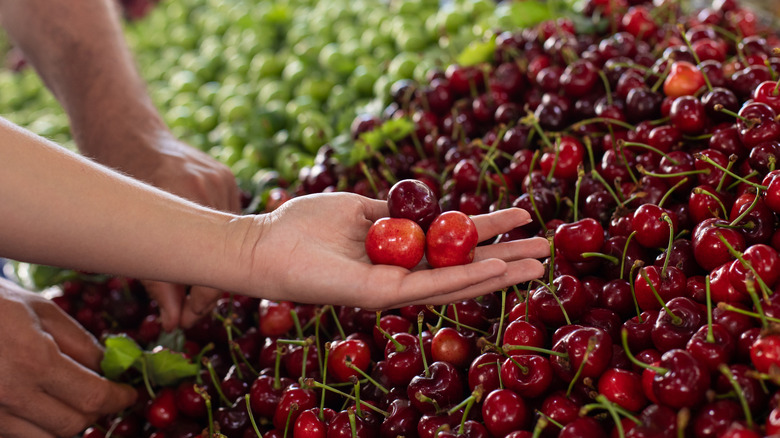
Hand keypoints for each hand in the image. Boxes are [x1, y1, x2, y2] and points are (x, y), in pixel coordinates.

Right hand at [0, 278, 136, 437]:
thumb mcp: (40, 310)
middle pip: (72, 425)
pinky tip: (40, 403)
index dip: (119, 399)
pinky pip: (17, 435)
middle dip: (96, 412)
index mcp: (33, 363)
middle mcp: (9, 395)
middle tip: (105, 394)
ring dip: (66, 423)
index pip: (93, 398)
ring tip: (71, 399)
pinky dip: (36, 425)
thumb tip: (110, 367)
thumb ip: (79, 342)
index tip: (129, 393)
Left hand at [106, 133, 241, 330]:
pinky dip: (216, 237)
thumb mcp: (125, 229)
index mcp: (181, 194)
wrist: (128, 132)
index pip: (208, 265)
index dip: (200, 302)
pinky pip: (228, 220)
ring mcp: (223, 179)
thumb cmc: (115, 179)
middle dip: (206, 287)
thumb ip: (155, 278)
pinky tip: (199, 244)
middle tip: (187, 311)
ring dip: (213, 262)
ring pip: (230, 241)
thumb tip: (174, 321)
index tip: (185, 321)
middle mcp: (209, 186)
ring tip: (190, 281)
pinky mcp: (228, 177)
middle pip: (224, 255)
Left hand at [240, 192, 549, 308]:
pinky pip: (430, 284)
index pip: (454, 245)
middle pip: (465, 268)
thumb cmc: (303, 225)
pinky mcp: (380, 294)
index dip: (489, 231)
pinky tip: (498, 266)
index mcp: (399, 254)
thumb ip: (390, 211)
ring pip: (456, 282)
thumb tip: (417, 205)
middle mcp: (403, 276)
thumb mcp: (355, 209)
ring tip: (539, 263)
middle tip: (549, 250)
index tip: (522, 215)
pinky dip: (466, 277)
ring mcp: (394, 288)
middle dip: (508, 258)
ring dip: (500, 272)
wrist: (265, 244)